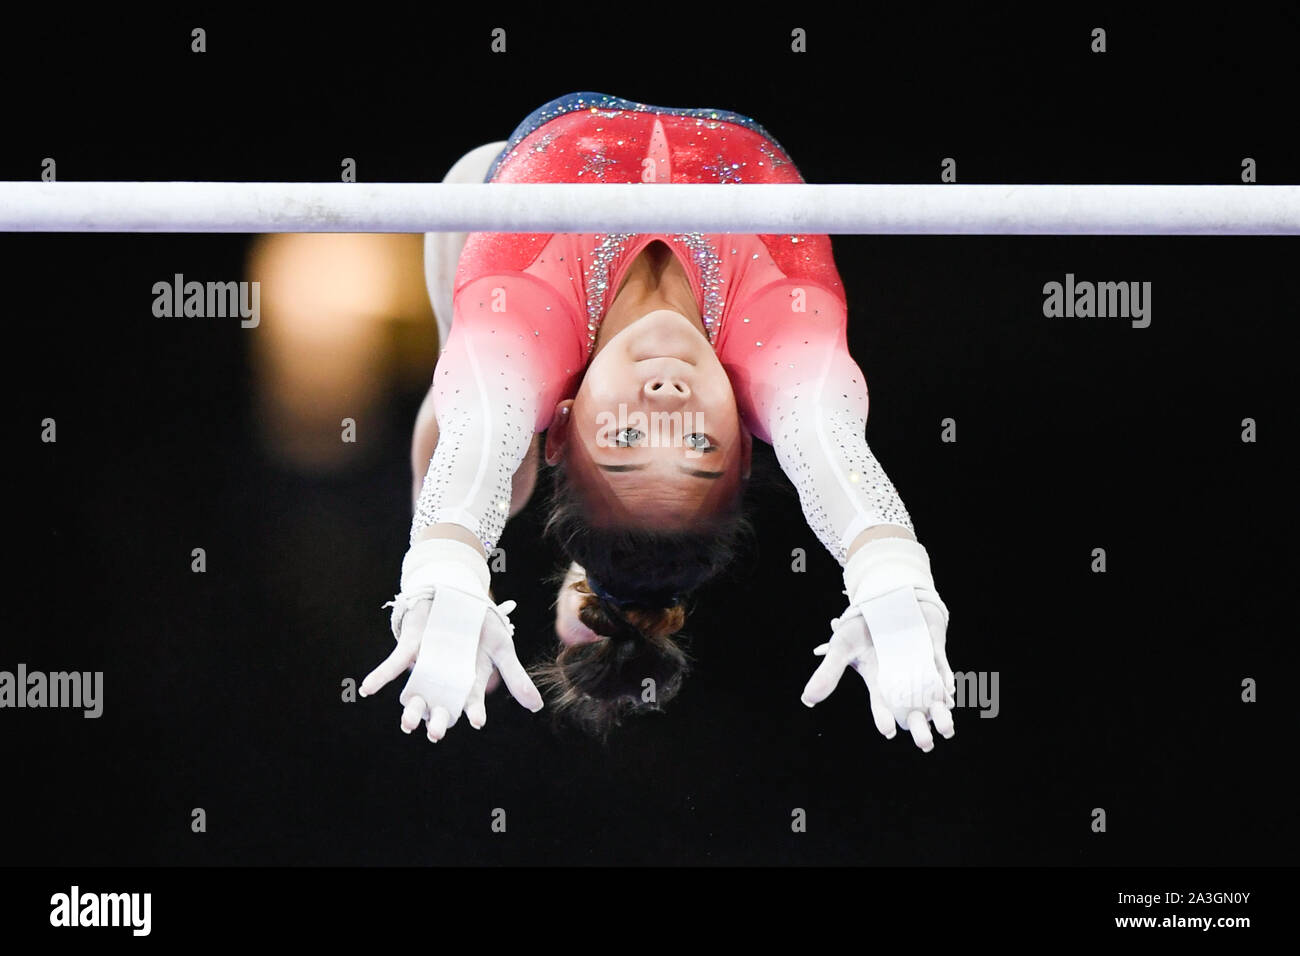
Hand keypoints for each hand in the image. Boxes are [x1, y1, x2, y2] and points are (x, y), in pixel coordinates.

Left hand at [360, 538, 542, 740]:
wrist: (460, 591)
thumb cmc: (482, 622)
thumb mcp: (502, 647)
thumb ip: (515, 676)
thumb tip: (536, 707)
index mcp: (468, 681)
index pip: (470, 702)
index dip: (473, 712)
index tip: (476, 721)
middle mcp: (445, 679)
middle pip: (440, 706)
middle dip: (437, 721)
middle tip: (436, 733)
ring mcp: (425, 665)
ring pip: (415, 694)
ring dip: (410, 710)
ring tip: (408, 723)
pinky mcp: (410, 648)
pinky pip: (393, 665)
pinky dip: (380, 677)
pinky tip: (368, 689)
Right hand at [800, 537, 955, 751]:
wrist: (884, 597)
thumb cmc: (862, 623)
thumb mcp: (842, 646)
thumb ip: (828, 673)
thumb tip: (806, 700)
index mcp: (878, 682)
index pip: (882, 707)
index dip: (884, 719)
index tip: (888, 730)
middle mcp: (901, 680)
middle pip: (912, 711)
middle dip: (919, 728)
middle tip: (924, 743)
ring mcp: (919, 668)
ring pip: (932, 697)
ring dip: (940, 713)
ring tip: (946, 728)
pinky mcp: (932, 653)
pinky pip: (941, 670)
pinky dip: (945, 682)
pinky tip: (948, 693)